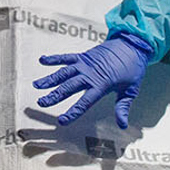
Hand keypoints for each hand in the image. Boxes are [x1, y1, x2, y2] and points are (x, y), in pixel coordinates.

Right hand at [32, 34, 154, 128]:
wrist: (133, 45)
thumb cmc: (133, 69)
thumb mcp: (131, 90)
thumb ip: (123, 107)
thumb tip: (122, 125)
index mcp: (102, 84)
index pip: (85, 102)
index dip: (73, 112)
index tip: (62, 121)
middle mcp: (90, 74)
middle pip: (69, 86)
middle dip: (55, 95)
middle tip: (41, 102)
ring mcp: (85, 64)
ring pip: (64, 72)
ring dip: (50, 79)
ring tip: (36, 85)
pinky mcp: (84, 56)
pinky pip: (67, 57)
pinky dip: (55, 58)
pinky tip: (42, 60)